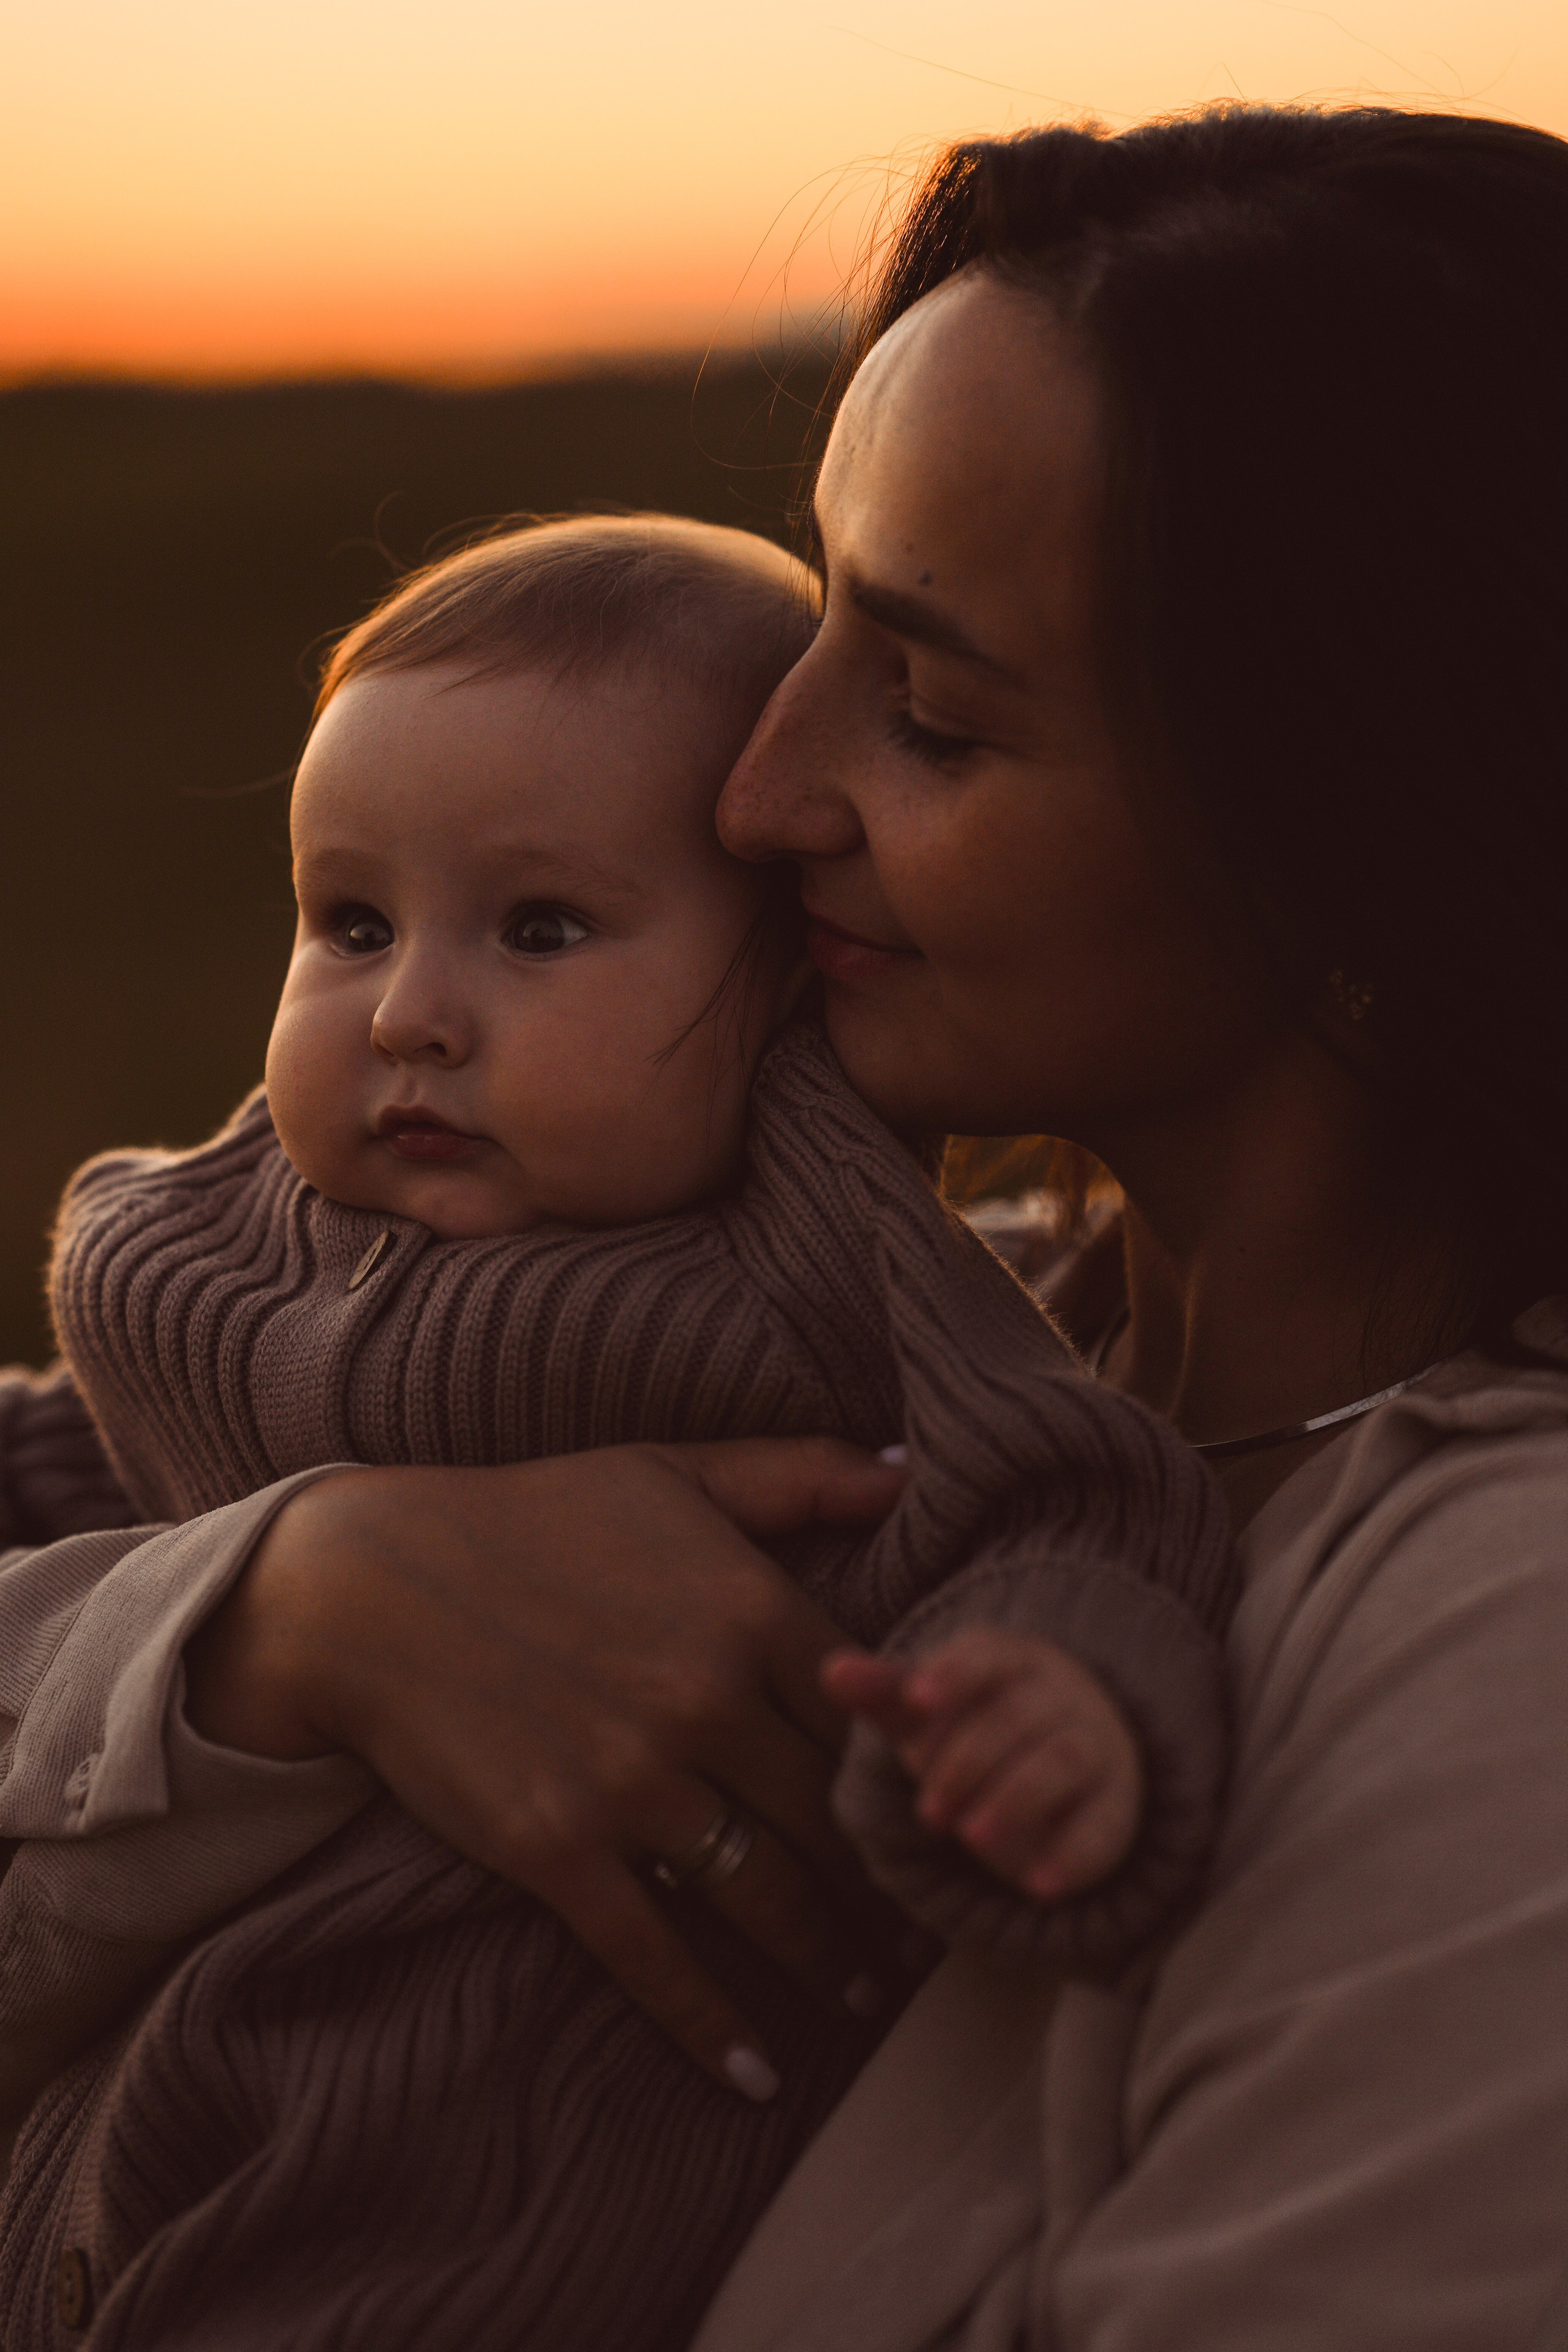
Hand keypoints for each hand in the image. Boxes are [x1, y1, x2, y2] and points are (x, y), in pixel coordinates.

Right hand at [184, 1439, 904, 2100]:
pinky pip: (657, 1957)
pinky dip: (713, 2024)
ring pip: (769, 1898)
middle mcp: (705, 1700)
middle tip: (932, 1929)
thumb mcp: (675, 1474)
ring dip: (830, 1960)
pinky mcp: (558, 1849)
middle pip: (836, 1821)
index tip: (951, 1815)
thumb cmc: (537, 1517)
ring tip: (864, 1991)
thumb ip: (801, 1475)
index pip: (875, 1715)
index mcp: (750, 1609)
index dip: (921, 1775)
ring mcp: (631, 1783)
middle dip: (893, 1885)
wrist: (374, 1584)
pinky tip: (758, 2070)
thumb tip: (911, 1474)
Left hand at [824, 1627, 1142, 1902]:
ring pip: (1061, 1762)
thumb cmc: (983, 1723)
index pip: (987, 1656)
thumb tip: (831, 1671)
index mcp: (1014, 1660)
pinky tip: (1036, 1886)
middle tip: (927, 1813)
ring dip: (1016, 1799)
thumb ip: (886, 1692)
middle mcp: (1062, 1696)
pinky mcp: (1114, 1809)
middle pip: (1016, 1717)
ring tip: (971, 1838)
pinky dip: (1072, 1857)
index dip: (952, 1676)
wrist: (1074, 1758)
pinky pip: (1102, 1828)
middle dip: (966, 1763)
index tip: (915, 1701)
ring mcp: (1095, 1748)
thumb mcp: (933, 1710)